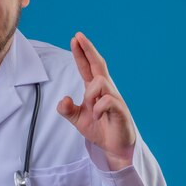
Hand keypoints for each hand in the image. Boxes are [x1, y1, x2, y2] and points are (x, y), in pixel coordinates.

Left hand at [57, 32, 135, 170]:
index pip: (87, 67)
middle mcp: (106, 90)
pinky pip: (108, 101)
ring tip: (90, 107)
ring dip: (90, 93)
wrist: (114, 148)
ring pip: (100, 82)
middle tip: (78, 36)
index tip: (75, 38)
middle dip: (88, 50)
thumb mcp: (77, 119)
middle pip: (98, 64)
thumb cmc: (99, 129)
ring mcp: (114, 99)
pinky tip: (97, 116)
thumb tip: (64, 100)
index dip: (81, 53)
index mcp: (95, 90)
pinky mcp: (121, 110)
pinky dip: (98, 108)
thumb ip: (67, 109)